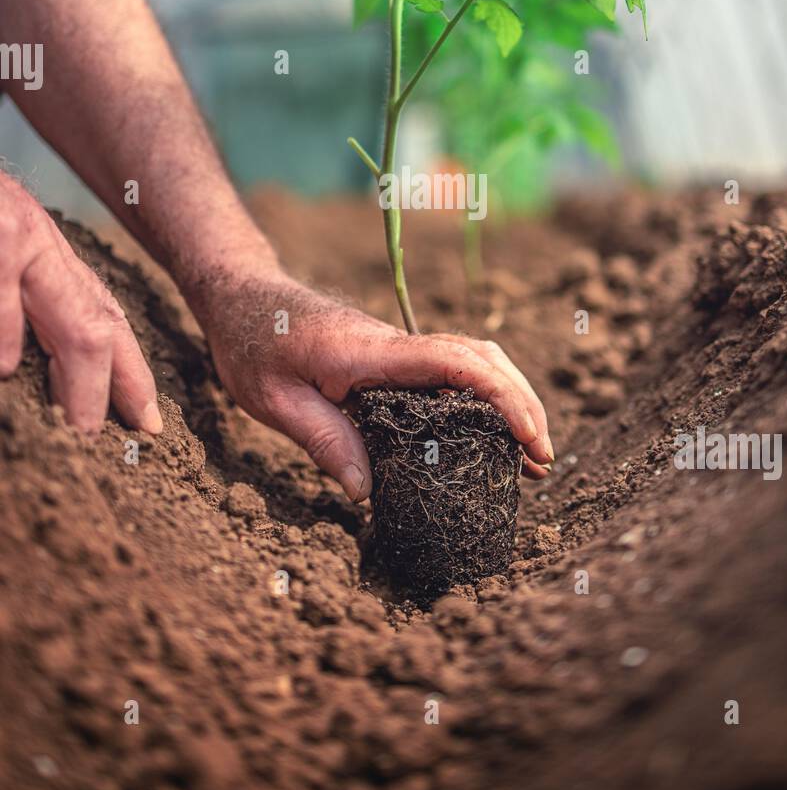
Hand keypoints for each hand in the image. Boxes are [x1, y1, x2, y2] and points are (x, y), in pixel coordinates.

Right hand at [0, 174, 161, 431]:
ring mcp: (15, 236)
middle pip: (100, 325)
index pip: (100, 317)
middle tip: (125, 441)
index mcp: (40, 255)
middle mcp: (37, 245)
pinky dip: (6, 334)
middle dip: (120, 387)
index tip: (149, 423)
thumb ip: (21, 300)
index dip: (129, 373)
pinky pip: (5, 287)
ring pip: (73, 318)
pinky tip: (5, 372)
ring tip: (77, 431)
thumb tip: (24, 364)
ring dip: (78, 381)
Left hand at [193, 269, 553, 501]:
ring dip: (509, 400)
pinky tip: (487, 435)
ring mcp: (397, 348)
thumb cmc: (251, 343)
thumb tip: (368, 494)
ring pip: (474, 360)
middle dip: (521, 405)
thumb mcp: (274, 401)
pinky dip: (483, 397)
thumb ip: (324, 441)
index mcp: (371, 351)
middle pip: (481, 359)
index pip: (453, 363)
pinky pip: (451, 371)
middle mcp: (394, 344)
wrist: (240, 295)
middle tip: (543, 460)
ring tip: (530, 455)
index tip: (529, 435)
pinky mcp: (393, 358)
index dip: (500, 396)